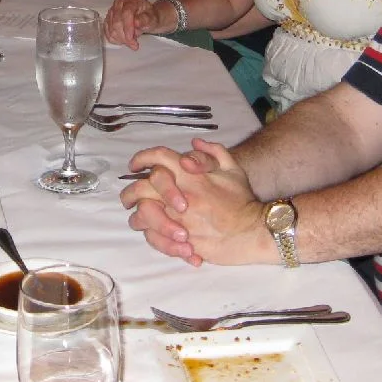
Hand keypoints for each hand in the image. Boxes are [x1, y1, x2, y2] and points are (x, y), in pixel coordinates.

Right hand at [104, 0, 166, 49]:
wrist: (145, 16)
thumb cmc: (149, 15)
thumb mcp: (152, 17)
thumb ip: (145, 20)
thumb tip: (136, 22)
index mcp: (130, 1)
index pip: (126, 13)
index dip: (128, 28)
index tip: (132, 39)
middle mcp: (118, 4)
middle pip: (117, 23)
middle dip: (125, 37)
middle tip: (134, 44)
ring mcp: (111, 12)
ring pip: (111, 30)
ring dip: (121, 39)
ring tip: (131, 41)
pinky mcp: (107, 20)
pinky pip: (107, 33)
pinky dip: (115, 39)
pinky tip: (123, 40)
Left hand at [121, 141, 265, 265]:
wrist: (253, 231)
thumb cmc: (242, 200)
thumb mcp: (233, 169)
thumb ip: (213, 152)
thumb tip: (194, 142)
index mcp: (190, 174)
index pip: (158, 158)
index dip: (142, 158)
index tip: (134, 165)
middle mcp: (180, 194)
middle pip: (140, 188)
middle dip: (129, 192)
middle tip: (128, 198)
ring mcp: (177, 219)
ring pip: (142, 215)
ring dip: (137, 216)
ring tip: (138, 218)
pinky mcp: (180, 240)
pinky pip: (154, 238)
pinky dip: (151, 236)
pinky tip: (155, 234)